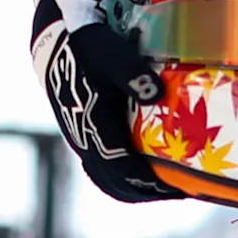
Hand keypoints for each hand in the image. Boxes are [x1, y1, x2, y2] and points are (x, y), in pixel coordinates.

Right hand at [39, 15, 176, 204]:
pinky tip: (147, 177)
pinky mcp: (85, 140)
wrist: (56, 46)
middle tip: (180, 190)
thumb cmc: (88, 48)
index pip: (119, 164)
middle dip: (148, 190)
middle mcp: (84, 139)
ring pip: (108, 180)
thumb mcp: (111, 54)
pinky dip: (126, 181)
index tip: (173, 184)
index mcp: (91, 122)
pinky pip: (104, 172)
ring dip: (137, 190)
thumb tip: (156, 93)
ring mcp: (82, 142)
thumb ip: (132, 73)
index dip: (145, 179)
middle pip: (115, 181)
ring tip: (168, 189)